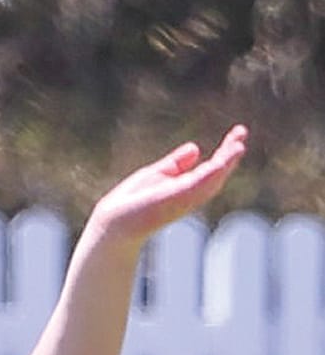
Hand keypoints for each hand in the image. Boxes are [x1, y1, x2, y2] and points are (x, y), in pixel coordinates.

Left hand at [85, 124, 248, 246]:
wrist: (113, 223)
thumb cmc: (130, 203)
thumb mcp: (156, 174)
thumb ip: (176, 163)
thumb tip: (196, 148)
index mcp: (186, 188)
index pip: (212, 168)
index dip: (226, 151)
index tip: (237, 132)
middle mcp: (191, 194)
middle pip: (218, 172)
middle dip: (231, 153)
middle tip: (241, 132)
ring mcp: (187, 197)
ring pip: (215, 177)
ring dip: (228, 160)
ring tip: (239, 143)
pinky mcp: (179, 198)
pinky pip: (202, 182)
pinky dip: (215, 170)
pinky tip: (224, 157)